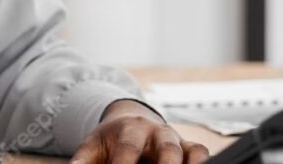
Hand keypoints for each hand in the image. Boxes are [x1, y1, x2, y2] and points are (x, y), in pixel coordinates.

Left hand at [71, 100, 209, 163]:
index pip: (129, 150)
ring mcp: (175, 139)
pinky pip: (200, 152)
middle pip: (167, 149)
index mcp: (130, 129)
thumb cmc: (109, 142)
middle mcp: (156, 132)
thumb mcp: (91, 149)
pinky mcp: (187, 148)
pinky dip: (201, 163)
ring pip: (190, 151)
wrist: (129, 122)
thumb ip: (82, 163)